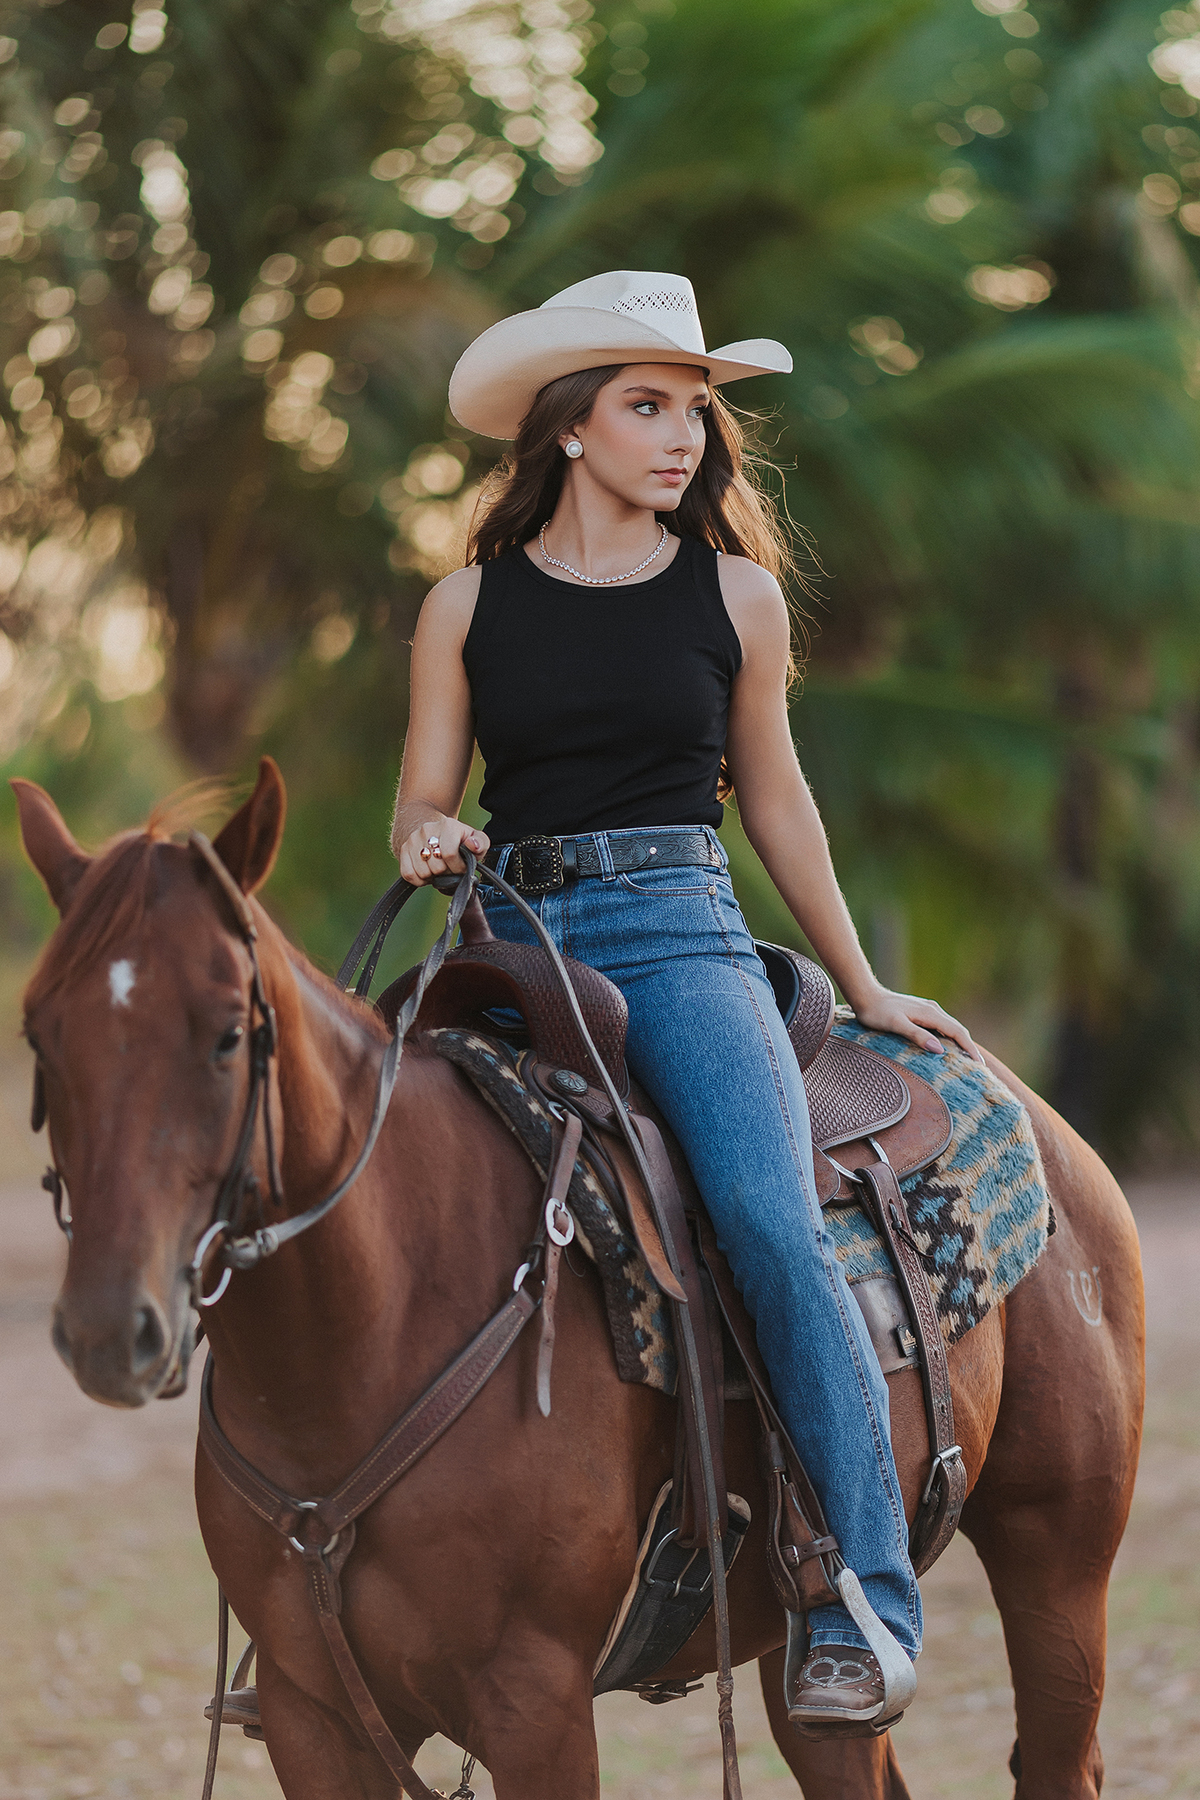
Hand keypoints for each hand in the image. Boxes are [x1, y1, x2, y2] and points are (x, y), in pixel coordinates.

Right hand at [398, 816, 489, 886]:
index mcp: (448, 825)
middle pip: (437, 867)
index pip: (450, 854)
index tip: (461, 867)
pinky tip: (427, 873)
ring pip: (422, 873)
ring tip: (439, 868)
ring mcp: (413, 839)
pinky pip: (408, 874)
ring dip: (433, 877)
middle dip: (446, 873)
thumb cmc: (458, 839)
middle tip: (449, 867)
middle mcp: (428, 829)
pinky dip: (419, 880)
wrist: (433, 830)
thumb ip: (481, 843)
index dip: (458, 867)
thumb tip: (473, 846)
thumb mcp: (475, 839)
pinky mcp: (403, 849)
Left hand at [848, 985, 982, 1062]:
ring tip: (968, 1061)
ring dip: (961, 1043)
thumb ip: (917, 1035)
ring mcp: (928, 1010)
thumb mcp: (896, 1025)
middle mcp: (933, 1010)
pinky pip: (942, 1027)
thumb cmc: (877, 1013)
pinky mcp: (922, 1012)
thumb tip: (939, 1049)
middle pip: (958, 1030)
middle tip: (979, 1068)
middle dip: (969, 1048)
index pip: (957, 1032)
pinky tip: (948, 1048)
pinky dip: (950, 1038)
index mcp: (930, 1013)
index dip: (969, 1049)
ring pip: (951, 1028)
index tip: (979, 1064)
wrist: (866, 996)